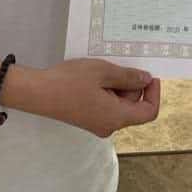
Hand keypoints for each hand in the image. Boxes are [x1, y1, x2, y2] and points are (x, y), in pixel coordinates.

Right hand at [8, 58, 160, 137]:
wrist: (37, 92)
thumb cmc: (70, 81)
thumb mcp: (103, 72)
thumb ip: (129, 77)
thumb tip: (146, 80)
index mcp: (117, 118)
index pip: (149, 112)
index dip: (154, 93)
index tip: (149, 74)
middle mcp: (109, 126)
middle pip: (134, 107)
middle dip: (132, 85)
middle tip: (118, 65)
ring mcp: (97, 123)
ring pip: (119, 104)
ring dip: (117, 85)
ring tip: (103, 69)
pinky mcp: (87, 118)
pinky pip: (106, 105)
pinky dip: (106, 90)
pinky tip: (95, 76)